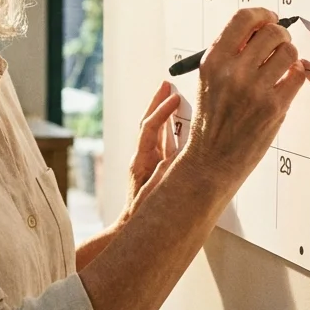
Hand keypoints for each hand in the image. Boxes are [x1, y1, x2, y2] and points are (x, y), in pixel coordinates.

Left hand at [125, 81, 181, 211]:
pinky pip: (162, 142)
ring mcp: (148, 161)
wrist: (132, 225)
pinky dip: (167, 128)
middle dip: (157, 103)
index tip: (173, 98)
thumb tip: (177, 152)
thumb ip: (165, 172)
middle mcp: (143, 157)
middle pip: (149, 123)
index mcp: (141, 160)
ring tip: (170, 95)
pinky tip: (174, 121)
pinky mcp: (154, 166)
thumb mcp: (154, 190)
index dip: (162, 112)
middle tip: (166, 84)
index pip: (150, 129)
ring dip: (162, 113)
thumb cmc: (142, 212)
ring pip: (155, 131)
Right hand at [184, 8, 307, 187]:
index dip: (262, 14)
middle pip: (271, 31)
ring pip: (289, 51)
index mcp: (213, 61)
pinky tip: (287, 79)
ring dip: (290, 54)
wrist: (212, 158)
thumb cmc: (212, 119)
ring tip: (283, 64)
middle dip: (280, 34)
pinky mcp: (274, 106)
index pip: (243, 19)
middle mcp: (233, 72)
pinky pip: (297, 75)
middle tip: (280, 43)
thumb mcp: (209, 80)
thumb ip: (230, 54)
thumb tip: (260, 30)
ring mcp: (255, 90)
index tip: (269, 19)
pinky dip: (296, 74)